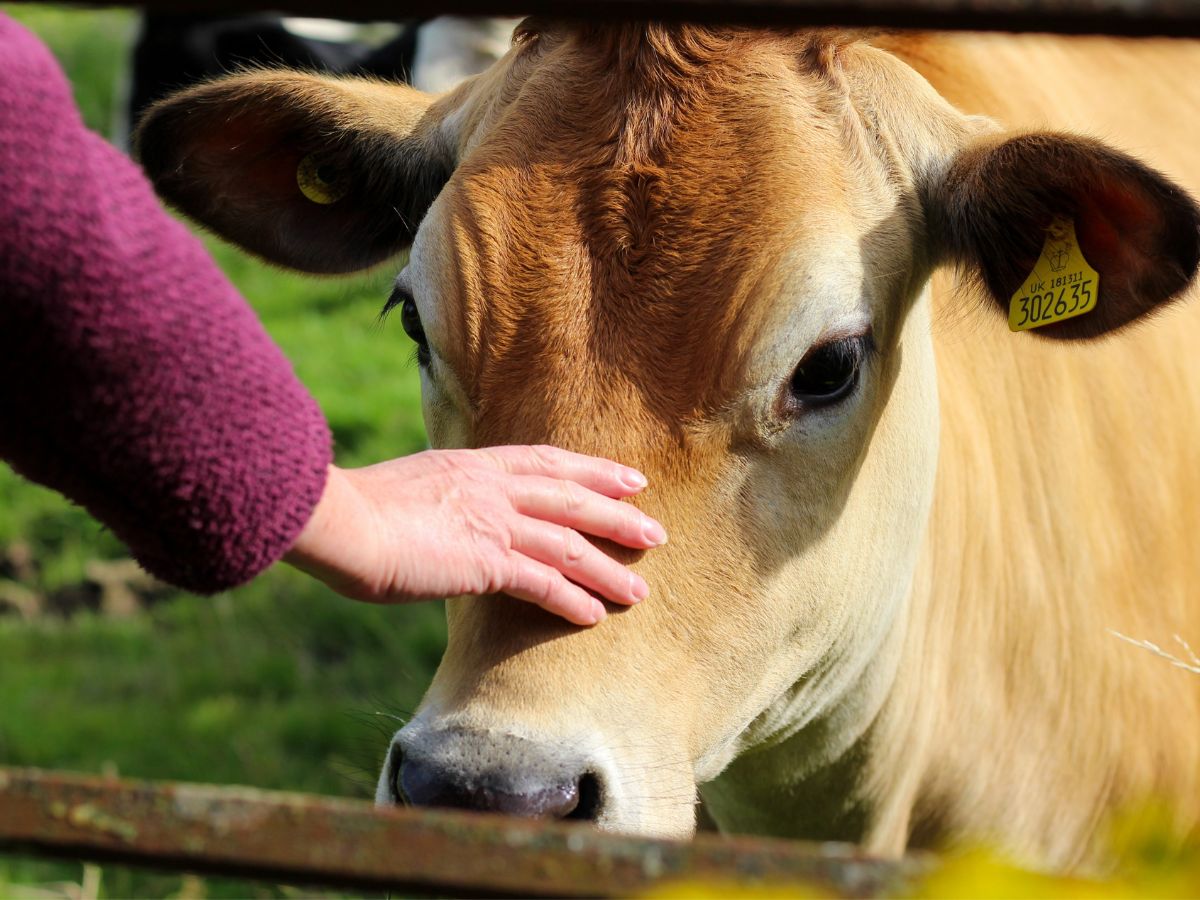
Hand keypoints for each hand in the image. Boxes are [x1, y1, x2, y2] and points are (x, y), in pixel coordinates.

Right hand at [283, 446, 666, 624]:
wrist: (340, 521)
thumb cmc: (358, 512)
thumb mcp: (409, 490)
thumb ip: (441, 500)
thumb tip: (451, 519)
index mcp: (474, 464)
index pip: (548, 462)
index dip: (593, 471)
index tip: (629, 480)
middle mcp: (492, 488)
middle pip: (572, 498)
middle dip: (618, 516)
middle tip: (655, 533)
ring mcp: (491, 521)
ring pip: (568, 544)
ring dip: (608, 568)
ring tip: (640, 590)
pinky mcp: (484, 560)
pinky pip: (542, 582)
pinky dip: (572, 599)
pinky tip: (595, 616)